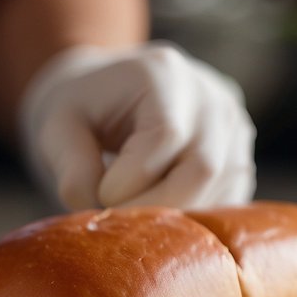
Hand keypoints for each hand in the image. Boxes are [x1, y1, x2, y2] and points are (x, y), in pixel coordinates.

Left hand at [18, 42, 255, 210]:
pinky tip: (159, 220)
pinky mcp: (241, 159)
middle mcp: (211, 96)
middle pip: (204, 167)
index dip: (132, 180)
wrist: (108, 99)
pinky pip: (230, 202)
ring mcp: (234, 127)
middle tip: (117, 223)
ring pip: (222, 190)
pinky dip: (193, 221)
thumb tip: (96, 205)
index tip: (98, 197)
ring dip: (175, 219)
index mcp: (164, 73)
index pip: (165, 135)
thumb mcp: (55, 126)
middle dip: (156, 208)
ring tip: (133, 221)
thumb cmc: (81, 111)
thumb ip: (71, 164)